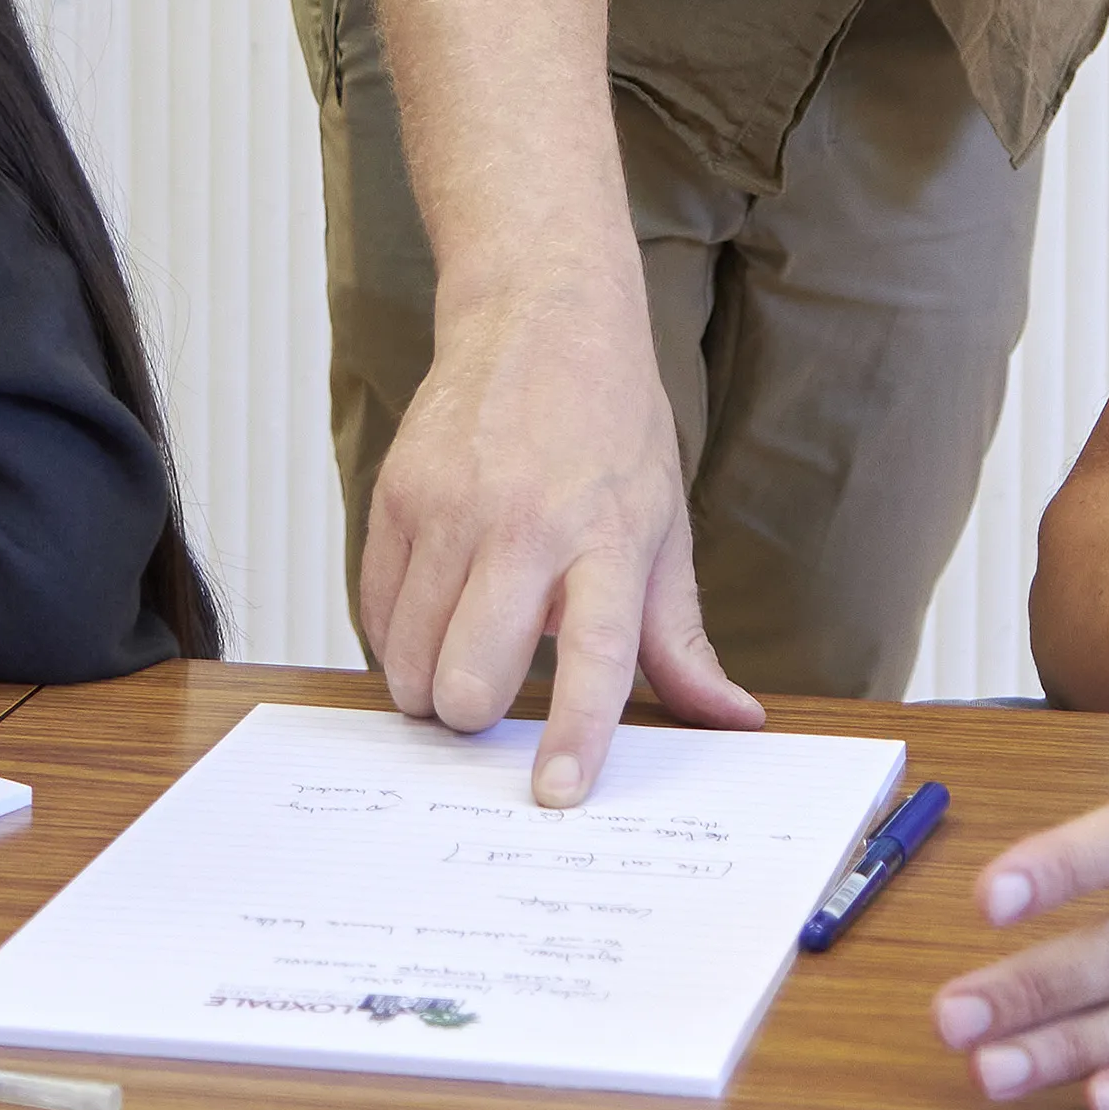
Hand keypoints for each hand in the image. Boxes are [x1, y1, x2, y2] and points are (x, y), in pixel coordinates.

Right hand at [358, 282, 758, 805]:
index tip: (558, 793)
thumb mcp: (665, 526)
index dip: (577, 733)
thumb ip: (681, 639)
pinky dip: (397, 635)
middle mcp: (526, 524)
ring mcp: (452, 506)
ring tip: (459, 649)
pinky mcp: (396, 493)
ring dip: (428, 684)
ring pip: (410, 657)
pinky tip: (431, 608)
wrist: (539, 316)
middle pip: (474, 674)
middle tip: (489, 696)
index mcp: (608, 538)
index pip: (597, 655)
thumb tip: (733, 720)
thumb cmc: (611, 430)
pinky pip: (374, 611)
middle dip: (474, 715)